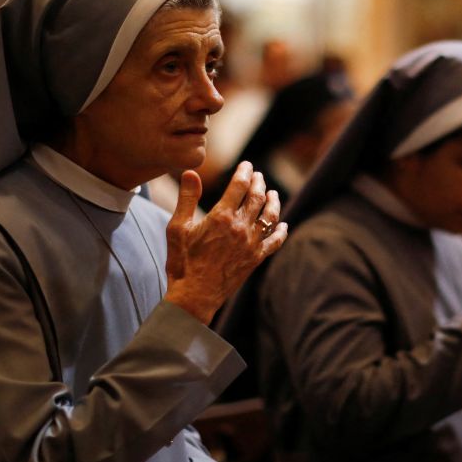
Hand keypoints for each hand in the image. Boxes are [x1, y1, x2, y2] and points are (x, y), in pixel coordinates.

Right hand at [164, 163, 287, 323]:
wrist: (194, 296)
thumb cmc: (182, 262)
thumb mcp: (177, 227)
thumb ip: (187, 198)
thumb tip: (191, 172)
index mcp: (221, 217)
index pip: (239, 186)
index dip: (244, 172)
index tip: (247, 165)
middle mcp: (240, 228)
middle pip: (257, 198)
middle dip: (259, 183)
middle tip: (259, 176)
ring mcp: (251, 244)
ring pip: (269, 217)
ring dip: (273, 202)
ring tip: (273, 193)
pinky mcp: (255, 259)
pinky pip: (274, 242)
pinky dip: (280, 232)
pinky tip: (283, 226)